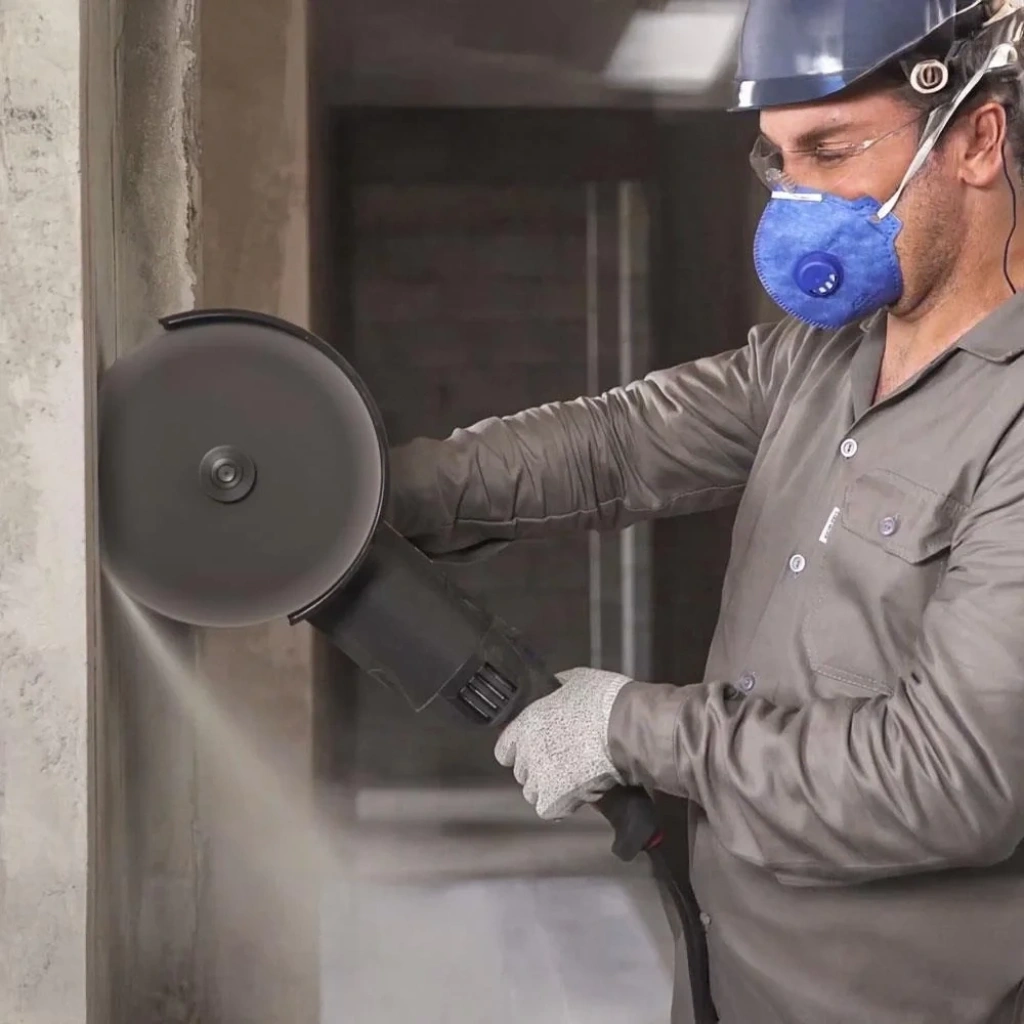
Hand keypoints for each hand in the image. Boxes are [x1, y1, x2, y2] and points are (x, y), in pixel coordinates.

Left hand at [494, 666, 631, 819]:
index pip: (504, 749)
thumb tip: (555, 685)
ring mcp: (539, 777)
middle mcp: (527, 752)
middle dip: (539, 768)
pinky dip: (560, 805)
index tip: (534, 748)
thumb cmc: (604, 700)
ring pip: (533, 793)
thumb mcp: (577, 680)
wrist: (625, 727)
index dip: (519, 750)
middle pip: (522, 772)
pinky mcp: (555, 799)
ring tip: (570, 779)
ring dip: (548, 788)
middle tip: (562, 761)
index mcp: (526, 723)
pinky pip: (549, 810)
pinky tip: (575, 794)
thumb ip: (558, 686)